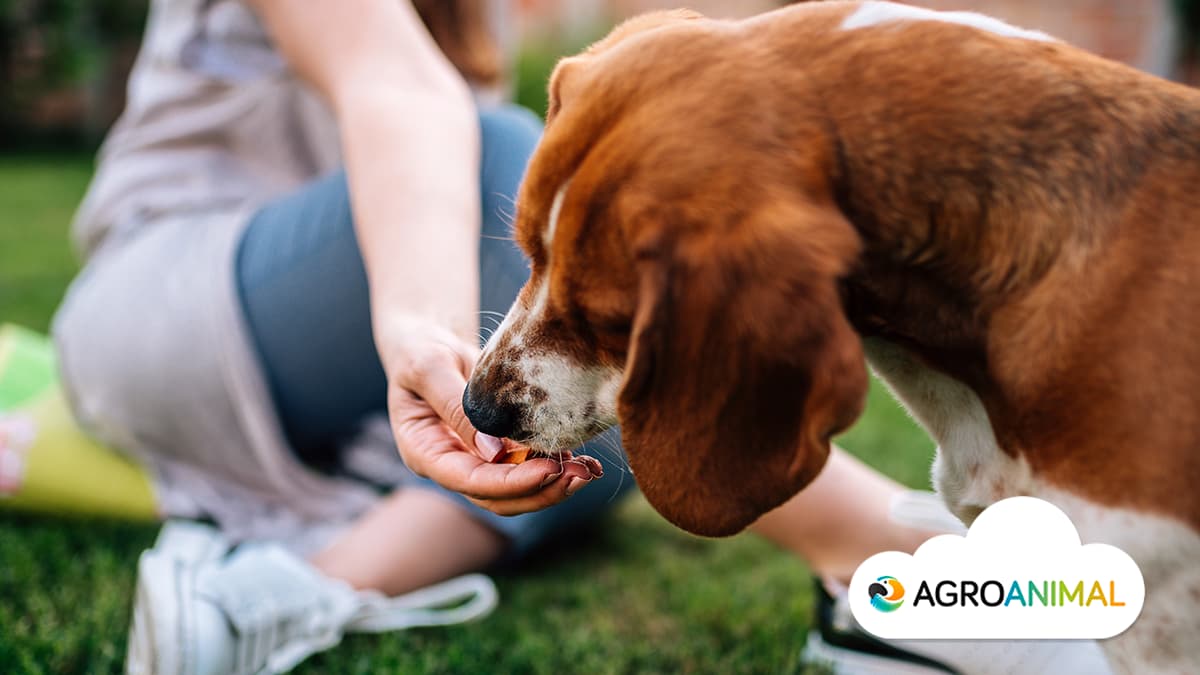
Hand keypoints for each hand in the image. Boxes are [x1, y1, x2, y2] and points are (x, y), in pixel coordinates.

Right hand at [379, 318, 600, 514]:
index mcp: (425, 453)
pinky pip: (526, 469)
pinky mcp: (497, 451)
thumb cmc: (420, 349)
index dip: (512, 482)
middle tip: (581, 475)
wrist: (429, 343)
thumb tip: (493, 452)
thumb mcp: (429, 367)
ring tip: (589, 469)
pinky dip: (555, 467)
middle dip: (541, 491)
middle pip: (497, 498)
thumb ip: (456, 406)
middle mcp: (451, 466)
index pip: (470, 482)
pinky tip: (583, 459)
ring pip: (516, 491)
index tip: (550, 469)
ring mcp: (474, 461)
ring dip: (554, 485)